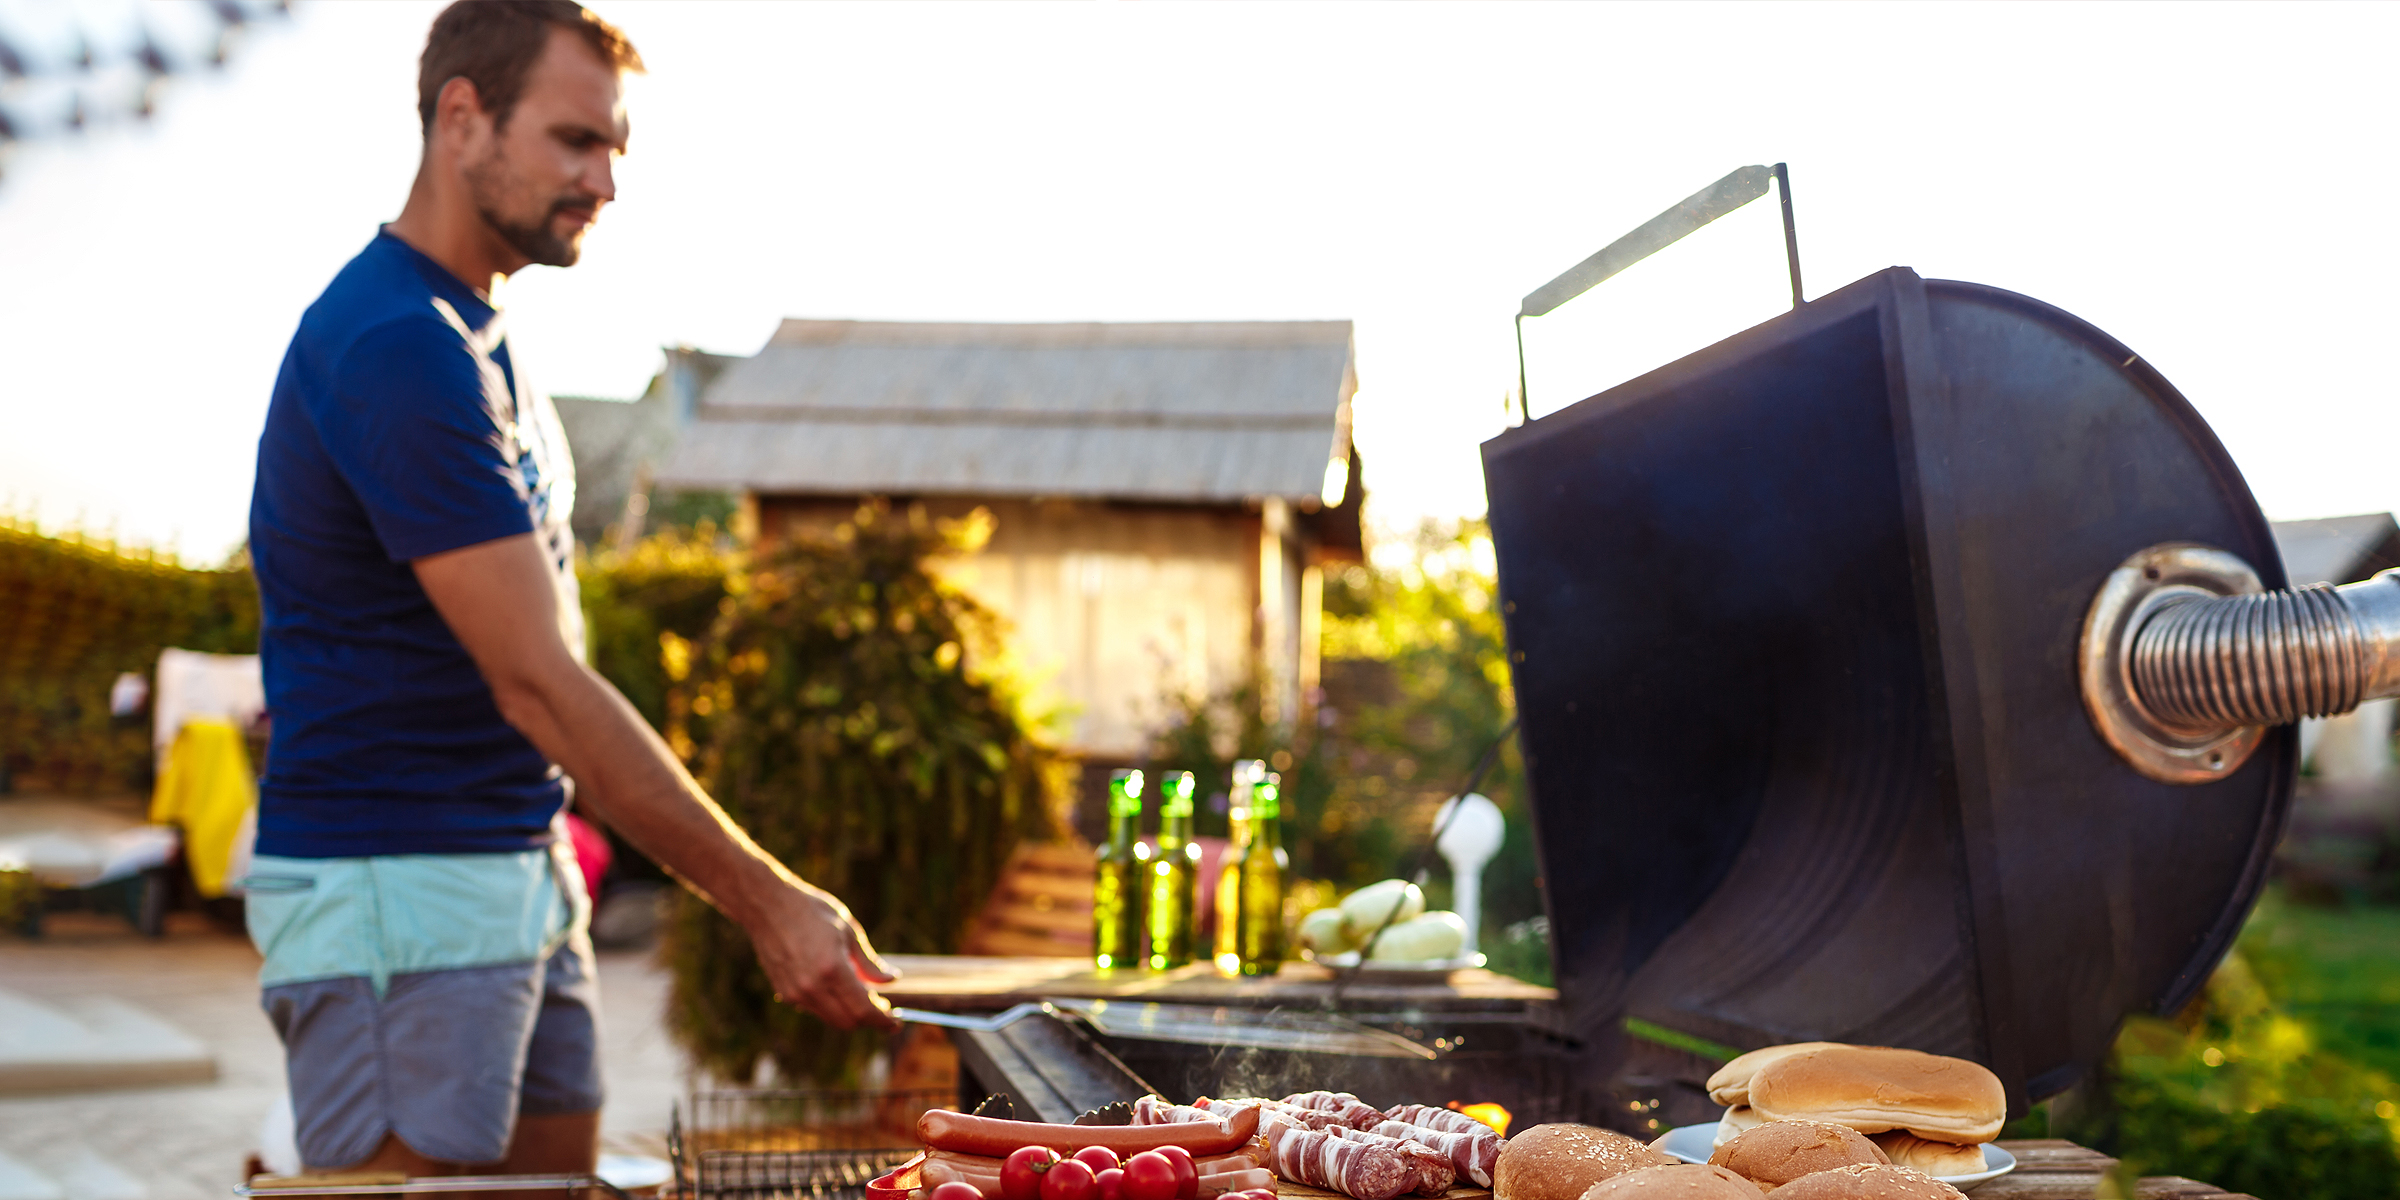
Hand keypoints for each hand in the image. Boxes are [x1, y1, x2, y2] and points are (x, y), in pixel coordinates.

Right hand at [748, 880, 902, 1030]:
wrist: (767, 906)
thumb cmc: (812, 912)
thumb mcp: (848, 931)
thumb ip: (869, 962)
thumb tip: (891, 980)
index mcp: (833, 968)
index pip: (864, 1010)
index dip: (883, 1021)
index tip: (896, 1024)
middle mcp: (812, 987)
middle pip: (848, 1021)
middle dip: (868, 1020)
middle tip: (883, 1009)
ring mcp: (795, 993)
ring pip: (831, 1018)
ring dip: (849, 1014)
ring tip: (862, 994)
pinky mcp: (784, 993)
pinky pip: (814, 1009)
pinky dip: (830, 1005)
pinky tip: (835, 986)